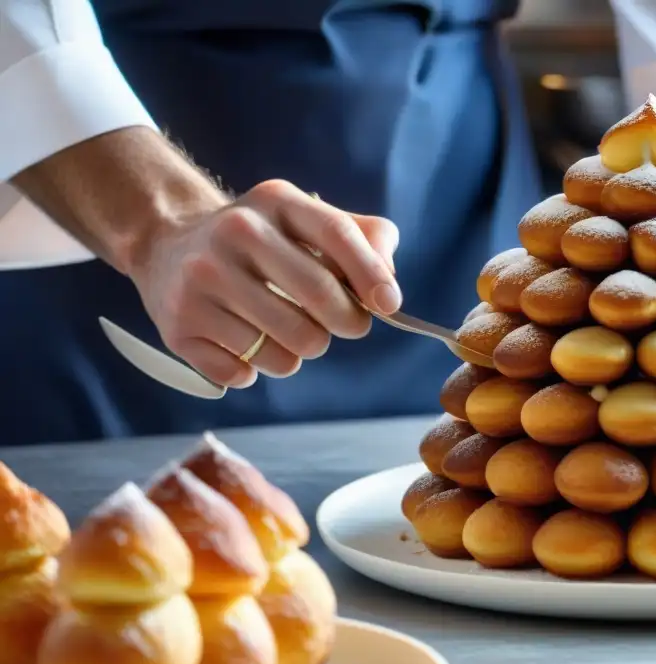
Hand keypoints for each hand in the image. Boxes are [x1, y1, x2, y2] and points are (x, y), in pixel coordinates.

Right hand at [126, 180, 400, 387]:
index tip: (390, 305)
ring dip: (302, 351)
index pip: (336, 235)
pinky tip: (248, 343)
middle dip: (347, 323)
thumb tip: (388, 286)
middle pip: (319, 298)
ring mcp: (201, 280)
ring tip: (290, 331)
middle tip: (346, 325)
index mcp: (274, 201)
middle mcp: (234, 233)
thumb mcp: (306, 220)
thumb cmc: (261, 242)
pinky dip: (259, 368)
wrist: (167, 246)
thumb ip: (363, 238)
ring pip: (288, 348)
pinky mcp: (179, 326)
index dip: (371, 274)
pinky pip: (246, 372)